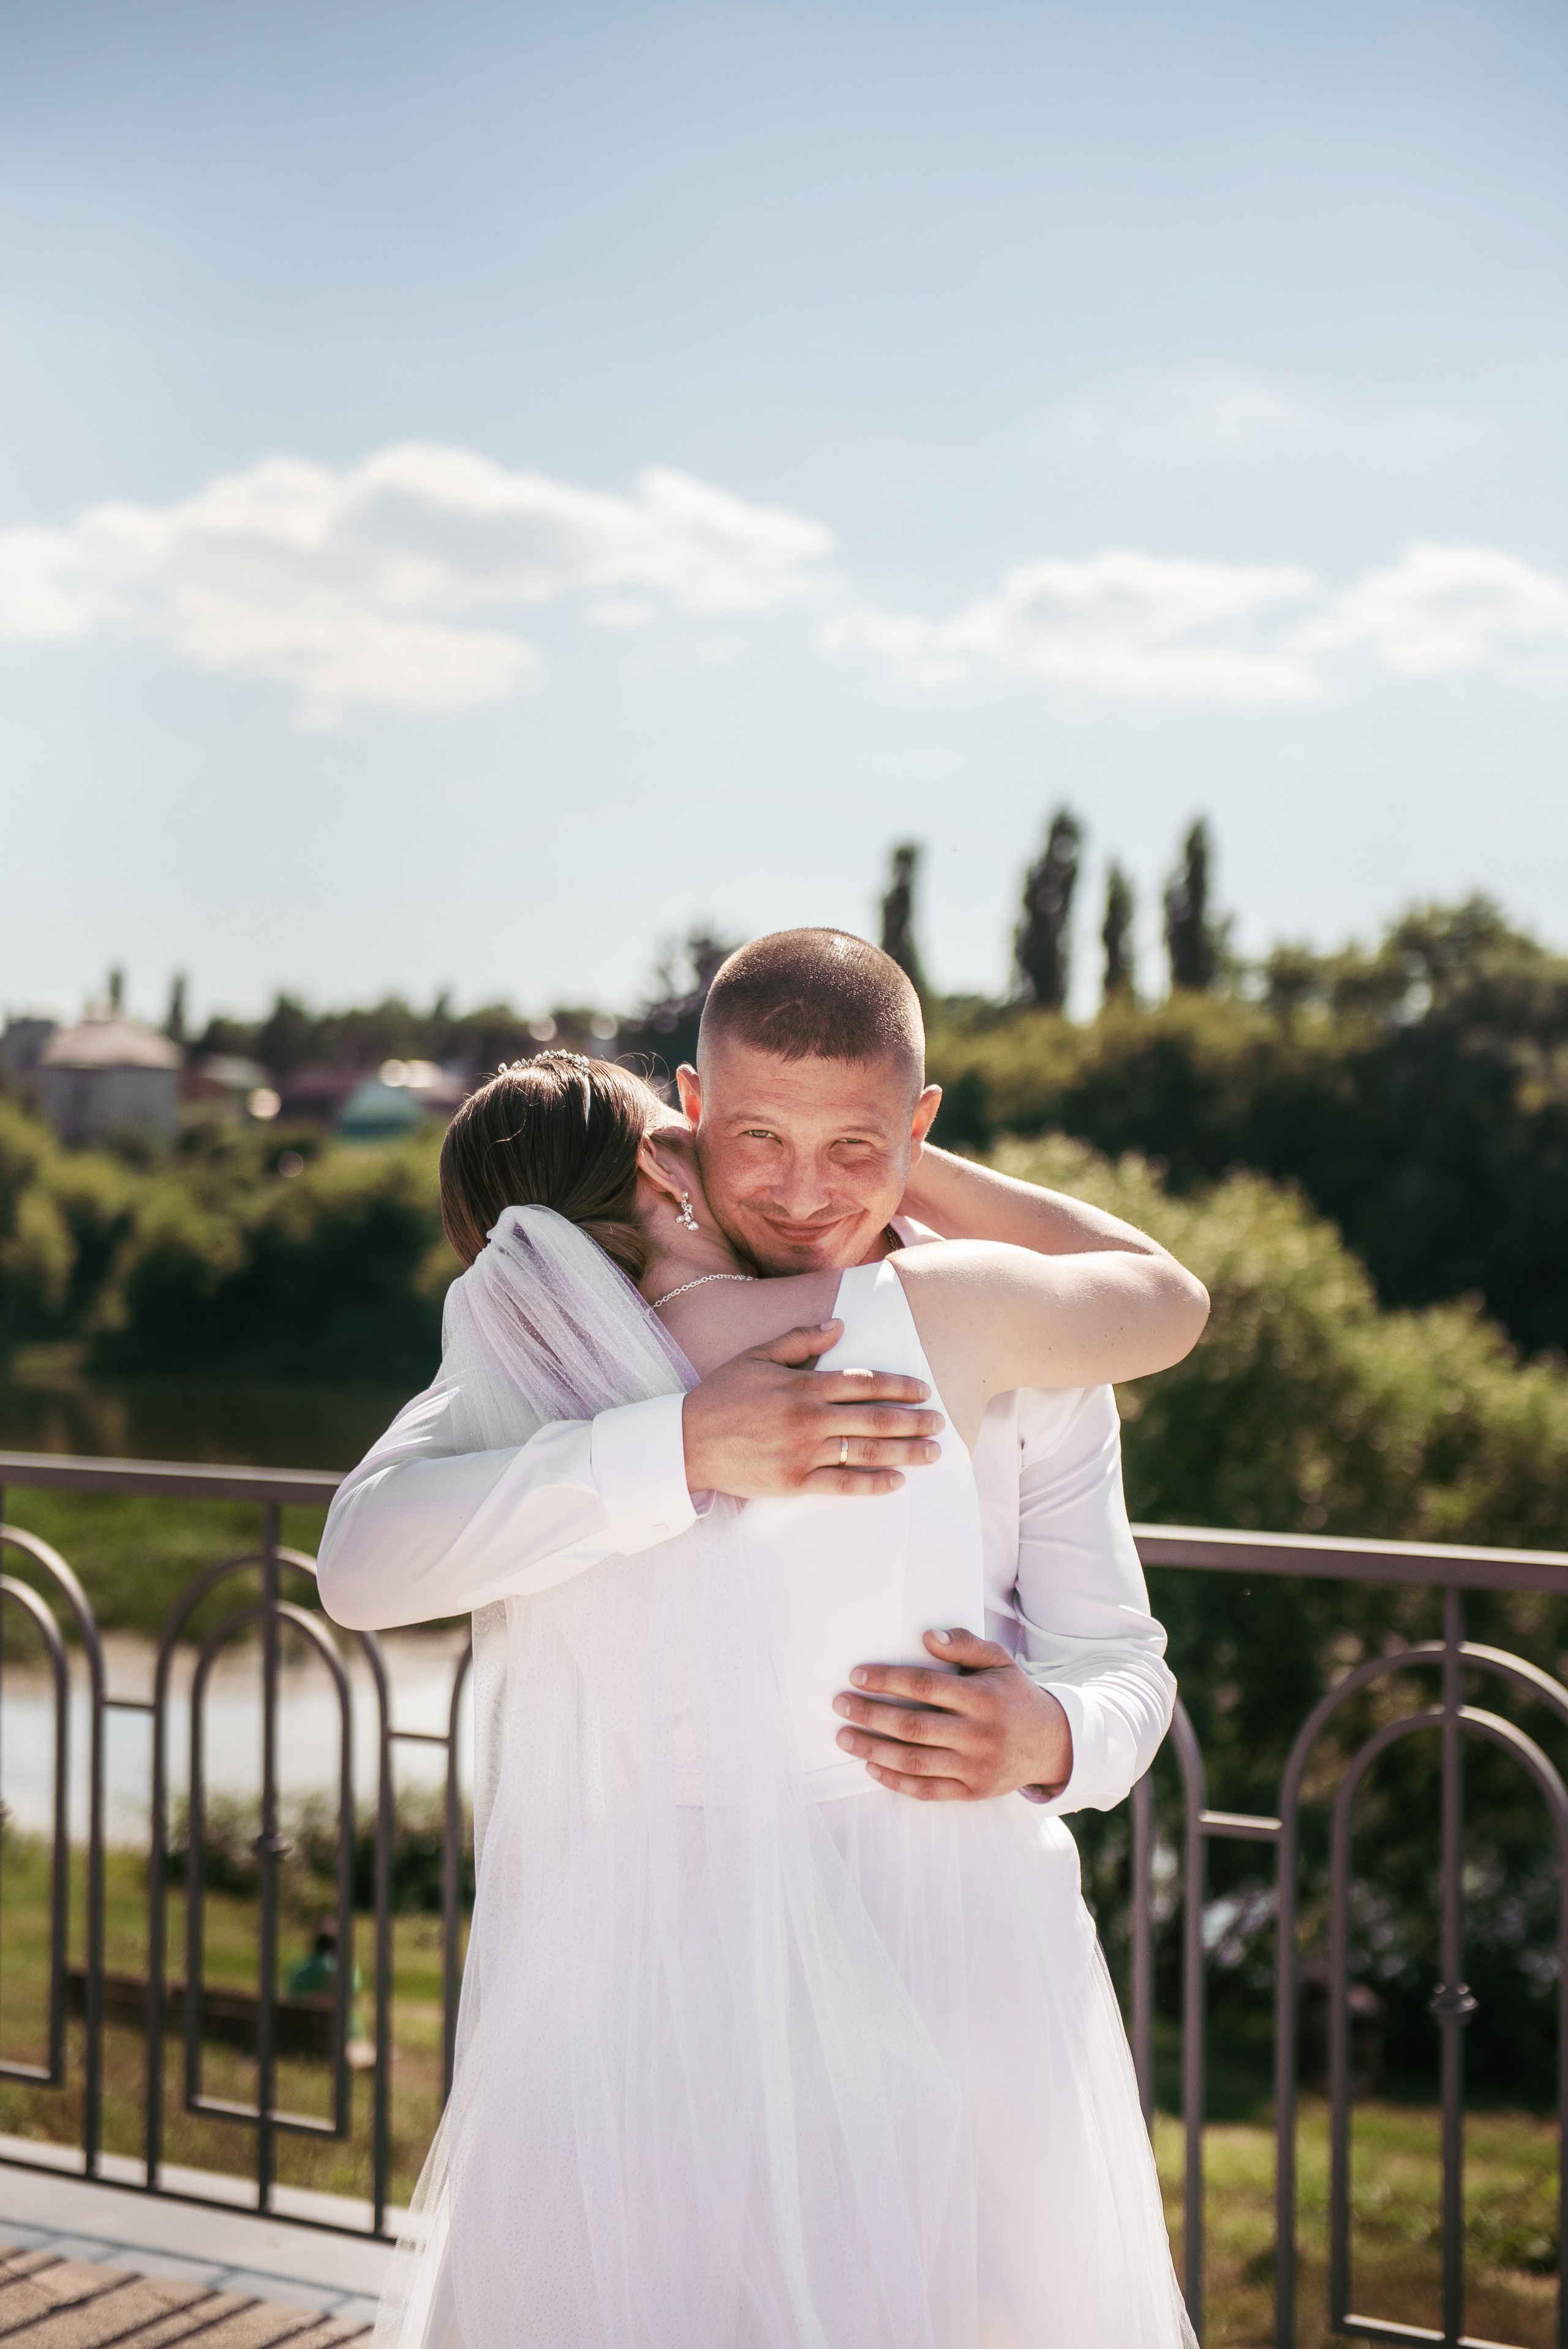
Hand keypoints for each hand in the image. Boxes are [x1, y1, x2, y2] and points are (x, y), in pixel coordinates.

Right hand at [680, 1321, 945, 1498]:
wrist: (686, 1442)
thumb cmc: (722, 1395)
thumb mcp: (757, 1356)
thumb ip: (800, 1340)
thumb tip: (839, 1325)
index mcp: (802, 1386)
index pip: (862, 1382)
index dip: (897, 1386)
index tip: (922, 1389)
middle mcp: (808, 1419)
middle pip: (873, 1418)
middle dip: (912, 1420)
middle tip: (940, 1422)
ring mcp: (803, 1453)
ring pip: (865, 1451)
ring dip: (904, 1452)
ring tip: (932, 1452)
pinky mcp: (794, 1483)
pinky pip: (843, 1485)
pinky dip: (872, 1483)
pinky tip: (896, 1481)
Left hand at [831, 1627, 1073, 1800]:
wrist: (1051, 1744)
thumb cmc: (1013, 1695)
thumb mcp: (999, 1661)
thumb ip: (965, 1645)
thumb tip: (927, 1636)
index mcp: (983, 1698)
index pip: (926, 1687)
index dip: (888, 1680)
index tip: (857, 1675)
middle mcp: (979, 1735)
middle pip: (913, 1726)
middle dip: (870, 1715)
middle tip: (840, 1704)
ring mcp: (975, 1767)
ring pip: (914, 1761)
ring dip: (873, 1749)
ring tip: (844, 1737)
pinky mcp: (971, 1792)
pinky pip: (926, 1790)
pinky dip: (895, 1780)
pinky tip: (871, 1765)